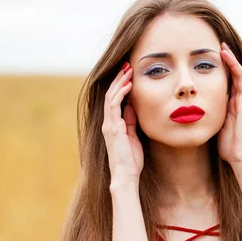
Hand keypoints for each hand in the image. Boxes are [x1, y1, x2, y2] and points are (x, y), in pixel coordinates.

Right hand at [102, 62, 143, 181]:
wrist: (126, 175)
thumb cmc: (131, 161)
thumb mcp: (133, 136)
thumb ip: (130, 121)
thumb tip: (132, 107)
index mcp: (113, 125)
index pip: (114, 100)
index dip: (121, 86)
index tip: (129, 75)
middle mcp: (108, 123)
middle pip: (111, 94)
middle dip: (119, 79)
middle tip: (128, 65)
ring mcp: (108, 125)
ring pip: (111, 97)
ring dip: (120, 82)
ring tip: (128, 70)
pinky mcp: (112, 128)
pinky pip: (114, 105)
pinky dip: (120, 93)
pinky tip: (128, 84)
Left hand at [217, 42, 241, 164]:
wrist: (239, 158)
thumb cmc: (228, 146)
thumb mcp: (214, 125)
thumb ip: (210, 115)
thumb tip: (194, 111)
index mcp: (230, 103)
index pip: (228, 80)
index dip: (223, 68)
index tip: (214, 57)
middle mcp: (239, 101)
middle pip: (236, 75)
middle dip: (229, 60)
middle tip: (221, 46)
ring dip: (235, 64)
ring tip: (226, 51)